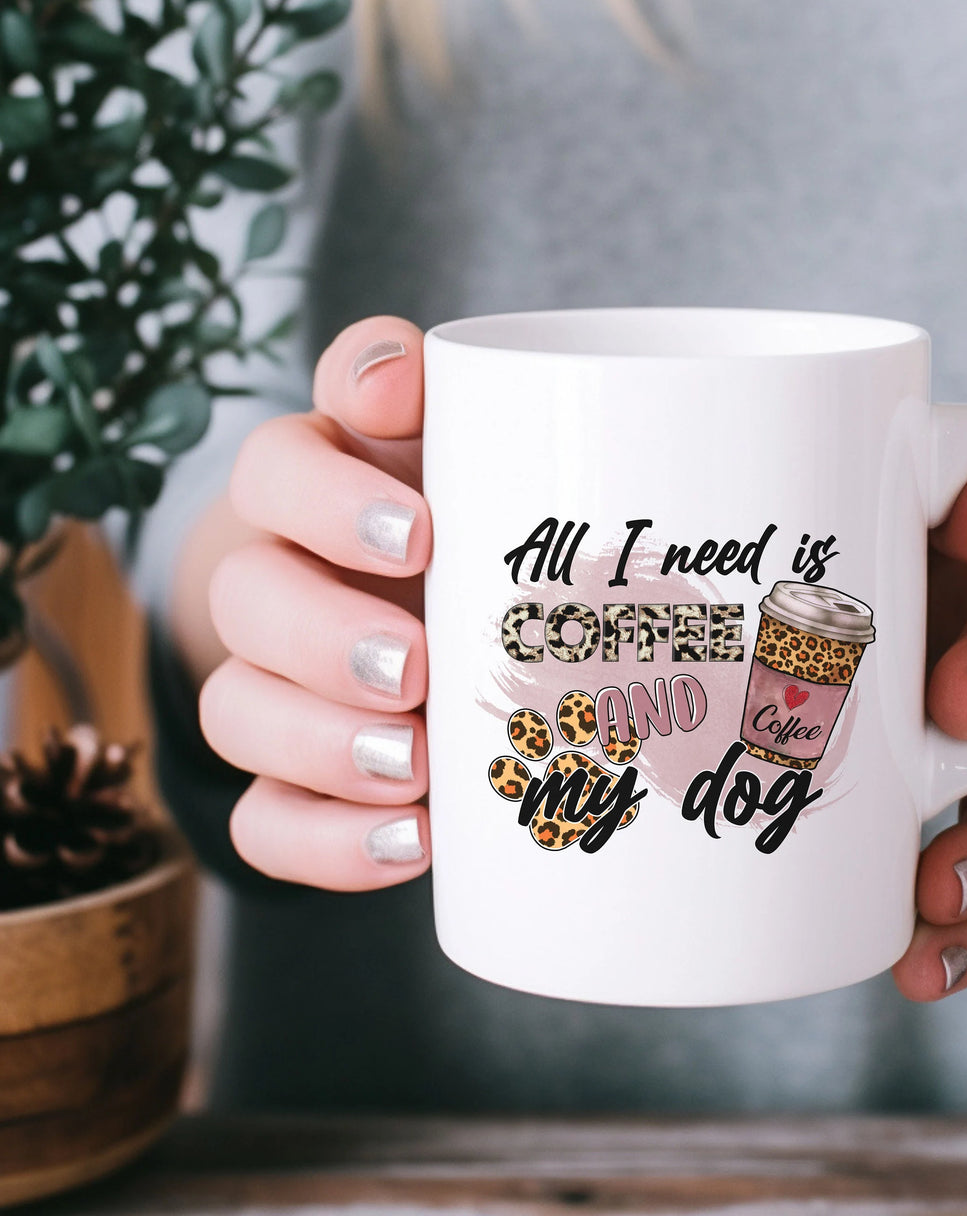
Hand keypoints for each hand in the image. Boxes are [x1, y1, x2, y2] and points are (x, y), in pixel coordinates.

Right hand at [201, 316, 433, 888]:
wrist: (460, 605)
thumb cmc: (477, 508)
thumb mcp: (469, 443)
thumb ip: (437, 389)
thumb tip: (393, 374)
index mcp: (317, 484)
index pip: (277, 469)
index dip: (329, 502)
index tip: (421, 533)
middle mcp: (279, 576)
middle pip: (248, 599)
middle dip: (324, 639)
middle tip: (415, 667)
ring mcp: (276, 683)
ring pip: (238, 715)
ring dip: (320, 747)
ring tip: (415, 768)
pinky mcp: (294, 777)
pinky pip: (267, 822)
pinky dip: (328, 843)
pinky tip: (411, 844)